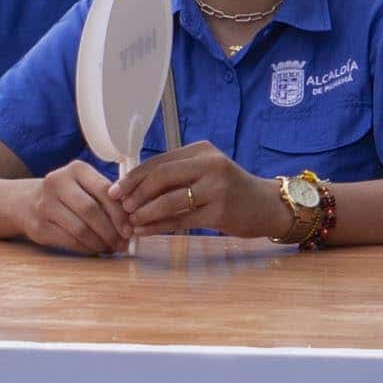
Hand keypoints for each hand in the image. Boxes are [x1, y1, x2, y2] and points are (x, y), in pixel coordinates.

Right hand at [23, 161, 131, 255]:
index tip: (130, 228)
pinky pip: (69, 241)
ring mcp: (45, 205)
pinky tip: (95, 249)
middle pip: (91, 210)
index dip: (119, 213)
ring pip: (80, 229)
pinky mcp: (39, 226)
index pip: (103, 190)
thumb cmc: (65, 194)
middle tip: (123, 243)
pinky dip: (86, 248)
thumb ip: (104, 196)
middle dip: (111, 231)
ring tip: (111, 248)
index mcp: (76, 169)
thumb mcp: (82, 184)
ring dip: (100, 243)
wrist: (24, 202)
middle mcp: (57, 182)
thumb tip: (131, 220)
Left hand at [113, 140, 284, 239]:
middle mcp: (210, 165)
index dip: (134, 176)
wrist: (266, 206)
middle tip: (121, 207)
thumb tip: (134, 186)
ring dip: (145, 212)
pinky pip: (181, 220)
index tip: (116, 189)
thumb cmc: (231, 190)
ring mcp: (217, 188)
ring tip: (131, 222)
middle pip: (162, 176)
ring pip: (169, 200)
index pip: (159, 160)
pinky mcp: (220, 212)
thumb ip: (177, 174)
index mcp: (202, 150)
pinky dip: (158, 226)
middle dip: (136, 193)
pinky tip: (145, 231)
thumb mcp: (206, 171)